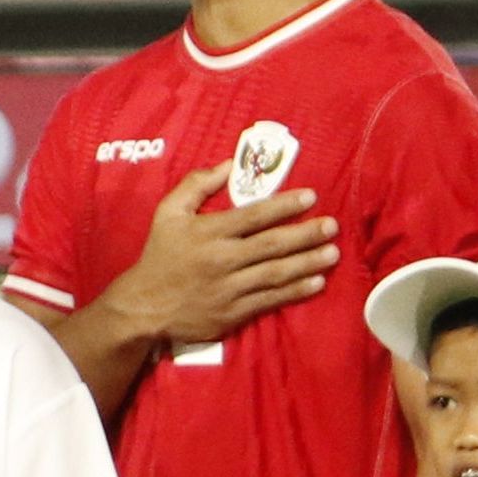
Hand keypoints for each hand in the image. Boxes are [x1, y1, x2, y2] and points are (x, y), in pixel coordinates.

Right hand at [95, 170, 338, 351]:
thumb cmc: (160, 254)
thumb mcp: (168, 213)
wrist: (144, 306)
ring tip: (333, 253)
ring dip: (307, 263)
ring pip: (276, 273)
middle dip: (306, 234)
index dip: (284, 206)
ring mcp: (230, 288)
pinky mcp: (234, 312)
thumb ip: (196, 185)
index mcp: (208, 233)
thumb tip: (228, 164)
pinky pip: (271, 300)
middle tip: (333, 226)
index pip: (253, 216)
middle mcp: (222, 259)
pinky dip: (296, 291)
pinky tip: (317, 282)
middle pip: (271, 245)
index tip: (311, 197)